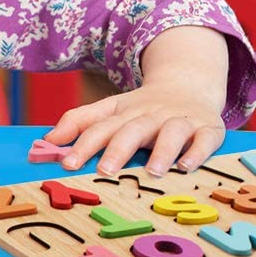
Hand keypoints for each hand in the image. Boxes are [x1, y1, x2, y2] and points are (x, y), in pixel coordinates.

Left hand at [43, 82, 226, 176]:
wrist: (187, 84)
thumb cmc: (142, 107)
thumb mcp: (110, 109)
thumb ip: (79, 121)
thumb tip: (49, 138)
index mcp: (123, 113)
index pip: (99, 127)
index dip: (82, 144)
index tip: (66, 163)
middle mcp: (149, 115)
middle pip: (131, 130)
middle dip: (118, 149)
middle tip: (105, 170)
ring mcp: (179, 121)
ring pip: (169, 133)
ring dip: (161, 151)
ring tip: (152, 172)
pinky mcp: (207, 128)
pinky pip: (204, 139)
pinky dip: (197, 152)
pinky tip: (187, 167)